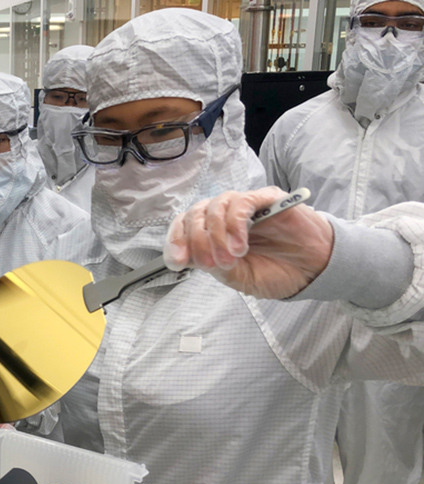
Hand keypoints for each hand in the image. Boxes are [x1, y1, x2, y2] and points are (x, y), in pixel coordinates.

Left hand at [164, 187, 333, 298]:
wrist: (314, 269)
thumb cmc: (276, 271)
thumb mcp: (240, 278)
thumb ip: (216, 266)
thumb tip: (193, 256)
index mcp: (212, 236)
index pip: (182, 228)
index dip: (175, 243)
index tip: (179, 263)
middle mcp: (223, 217)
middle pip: (194, 216)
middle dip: (198, 242)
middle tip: (214, 264)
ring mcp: (243, 207)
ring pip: (214, 206)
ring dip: (216, 234)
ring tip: (232, 257)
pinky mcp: (265, 199)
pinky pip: (241, 202)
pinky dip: (235, 223)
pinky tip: (241, 244)